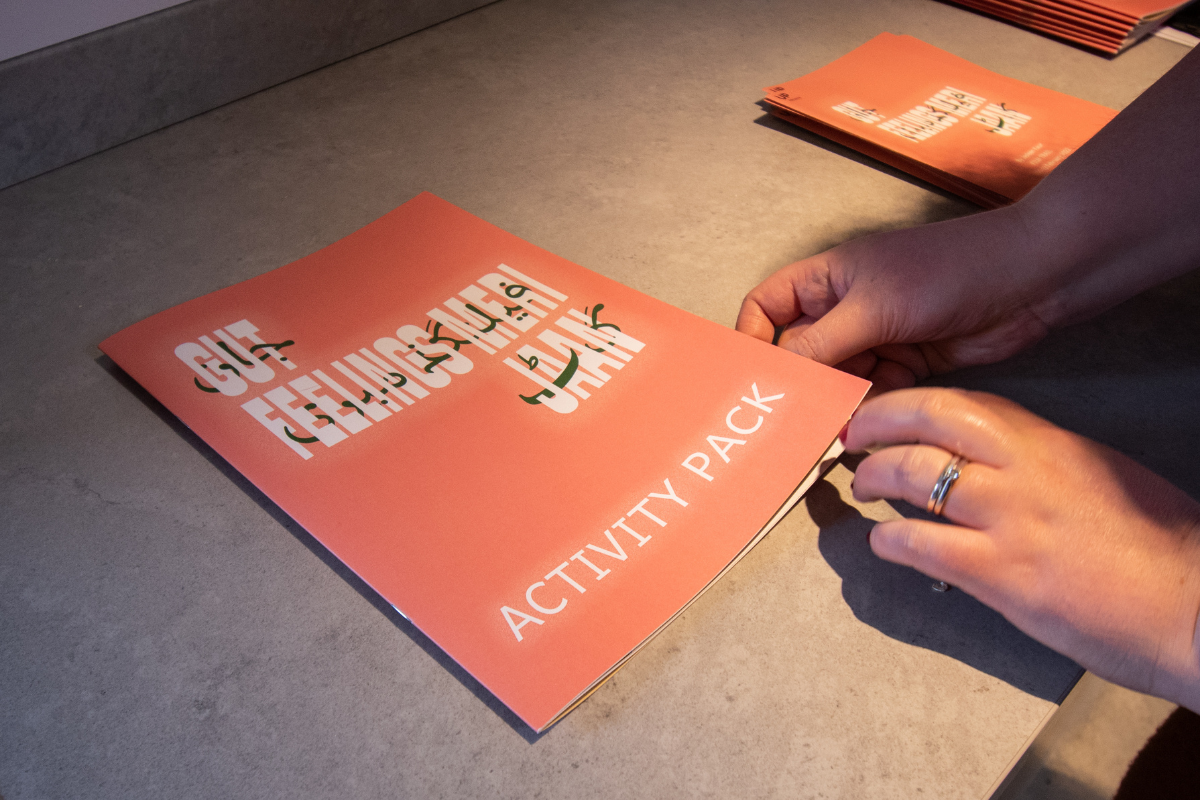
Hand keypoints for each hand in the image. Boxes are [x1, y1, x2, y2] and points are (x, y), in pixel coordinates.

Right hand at [736, 207, 1056, 392]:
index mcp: (828, 277)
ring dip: (832, 400)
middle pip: (801, 350)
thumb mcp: (873, 307)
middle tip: (786, 421)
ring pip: (836, 376)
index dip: (753, 338)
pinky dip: (866, 407)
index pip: (768, 306)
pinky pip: (871, 390)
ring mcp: (877, 335)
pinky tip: (863, 424)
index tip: (752, 378)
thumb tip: (778, 377)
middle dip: (796, 382)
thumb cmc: (948, 271)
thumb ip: (820, 345)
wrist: (1031, 279)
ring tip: (825, 429)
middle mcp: (846, 306)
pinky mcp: (907, 361)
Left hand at [847, 387, 1199, 711]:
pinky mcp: (1001, 576)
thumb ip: (1041, 462)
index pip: (962, 403)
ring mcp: (1009, 520)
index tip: (882, 410)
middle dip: (877, 424)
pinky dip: (891, 540)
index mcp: (1049, 443)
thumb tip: (989, 462)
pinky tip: (884, 542)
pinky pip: (922, 545)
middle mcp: (1024, 470)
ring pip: (915, 477)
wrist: (1191, 605)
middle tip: (851, 436)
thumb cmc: (1156, 544)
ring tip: (865, 487)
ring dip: (876, 479)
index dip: (909, 403)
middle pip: (929, 424)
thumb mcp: (1099, 476)